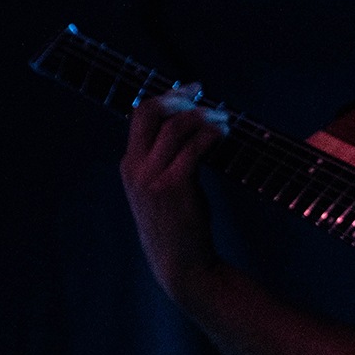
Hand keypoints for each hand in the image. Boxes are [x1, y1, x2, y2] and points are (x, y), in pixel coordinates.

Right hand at [118, 83, 229, 301]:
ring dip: (204, 116)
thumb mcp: (159, 190)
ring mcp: (152, 178)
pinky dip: (211, 134)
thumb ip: (164, 161)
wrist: (180, 264)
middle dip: (178, 96)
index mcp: (129, 166)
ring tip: (224, 118)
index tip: (190, 89)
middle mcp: (135, 168)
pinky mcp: (174, 187)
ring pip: (176, 127)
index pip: (139, 115)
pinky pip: (194, 147)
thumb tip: (190, 126)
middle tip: (204, 94)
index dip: (165, 96)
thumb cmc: (177, 225)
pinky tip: (225, 134)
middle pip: (150, 112)